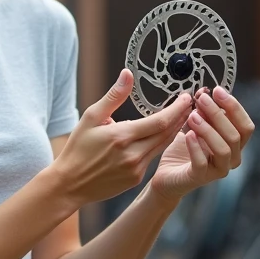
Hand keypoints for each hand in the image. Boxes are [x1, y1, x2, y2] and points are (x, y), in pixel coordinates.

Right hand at [51, 68, 194, 207]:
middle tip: (190, 104)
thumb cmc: (78, 148)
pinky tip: (162, 134)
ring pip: (162, 145)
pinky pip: (152, 157)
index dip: (177, 109)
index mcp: (122, 136)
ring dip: (174, 130)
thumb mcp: (91, 117)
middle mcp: (133, 154)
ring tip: (183, 116)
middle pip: (167, 133)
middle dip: (181, 117)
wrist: (69, 184)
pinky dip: (159, 144)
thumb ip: (114, 96)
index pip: (160, 121)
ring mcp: (136, 169)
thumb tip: (128, 74)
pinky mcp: (135, 179)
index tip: (185, 97)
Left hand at [150, 86, 254, 202]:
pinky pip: (202, 163)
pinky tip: (188, 135)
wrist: (167, 174)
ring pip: (223, 149)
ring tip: (192, 116)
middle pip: (235, 135)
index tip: (217, 90)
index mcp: (234, 144)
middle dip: (218, 114)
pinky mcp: (200, 178)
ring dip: (208, 130)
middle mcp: (232, 158)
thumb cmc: (184, 149)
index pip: (245, 126)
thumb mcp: (194, 126)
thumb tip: (204, 92)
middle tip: (202, 99)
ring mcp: (218, 170)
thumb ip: (202, 112)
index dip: (235, 107)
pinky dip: (195, 147)